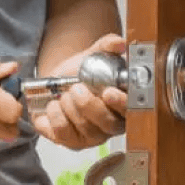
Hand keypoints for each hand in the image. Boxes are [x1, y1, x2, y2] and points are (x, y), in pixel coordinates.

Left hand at [33, 35, 126, 149]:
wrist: (56, 84)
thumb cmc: (80, 74)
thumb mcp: (93, 56)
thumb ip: (107, 46)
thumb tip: (118, 43)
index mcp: (123, 105)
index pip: (130, 110)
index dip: (121, 103)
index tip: (108, 92)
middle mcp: (111, 124)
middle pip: (107, 124)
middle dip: (88, 105)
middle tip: (76, 88)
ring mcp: (91, 136)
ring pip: (84, 129)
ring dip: (69, 108)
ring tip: (63, 94)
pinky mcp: (70, 141)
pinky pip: (62, 135)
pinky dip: (54, 117)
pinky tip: (53, 105)